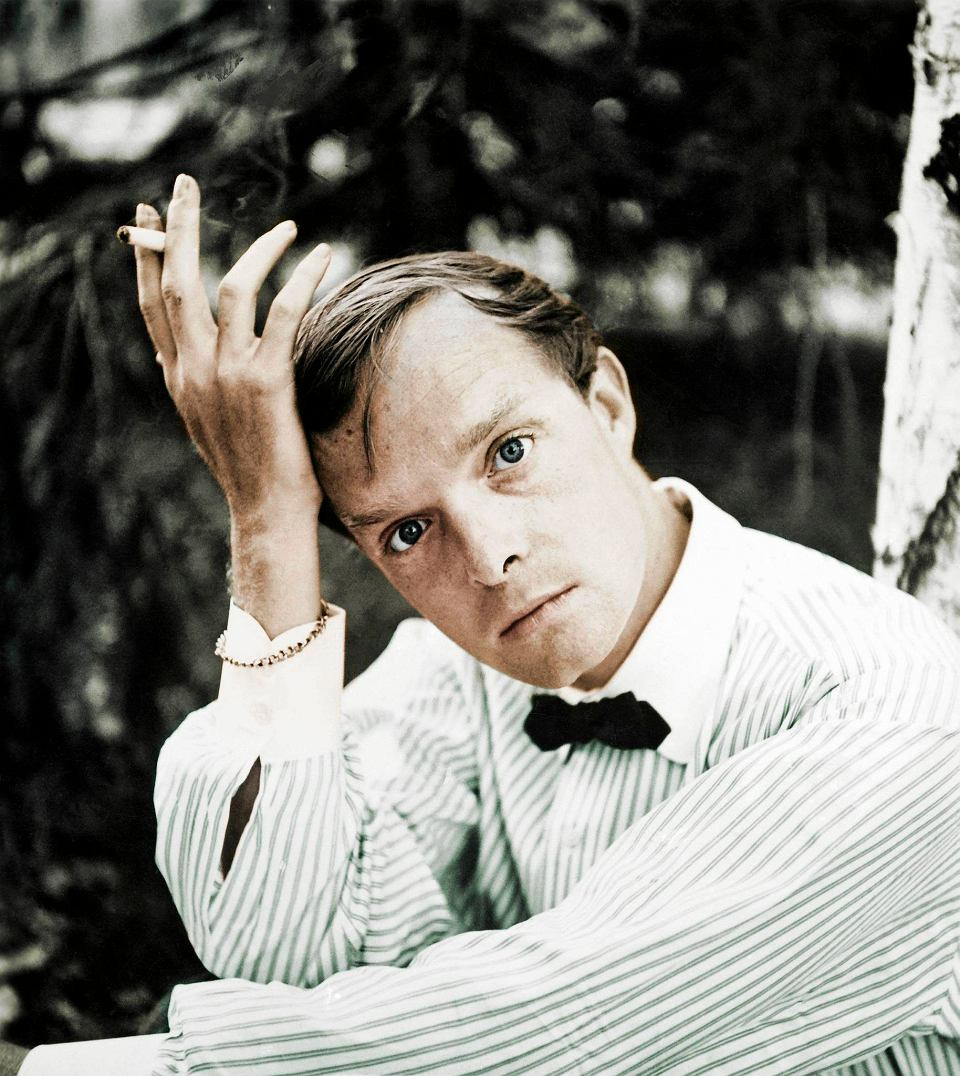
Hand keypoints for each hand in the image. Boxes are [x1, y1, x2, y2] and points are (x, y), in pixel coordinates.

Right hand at [134, 174, 330, 519]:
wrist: (267, 512)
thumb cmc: (249, 468)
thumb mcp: (208, 419)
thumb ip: (195, 378)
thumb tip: (192, 350)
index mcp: (178, 378)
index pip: (152, 304)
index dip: (149, 256)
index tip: (149, 217)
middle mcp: (193, 371)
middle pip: (176, 282)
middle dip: (179, 228)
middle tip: (185, 185)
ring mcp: (227, 374)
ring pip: (228, 287)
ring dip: (258, 249)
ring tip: (287, 227)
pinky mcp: (266, 382)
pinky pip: (284, 311)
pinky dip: (303, 277)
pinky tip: (321, 255)